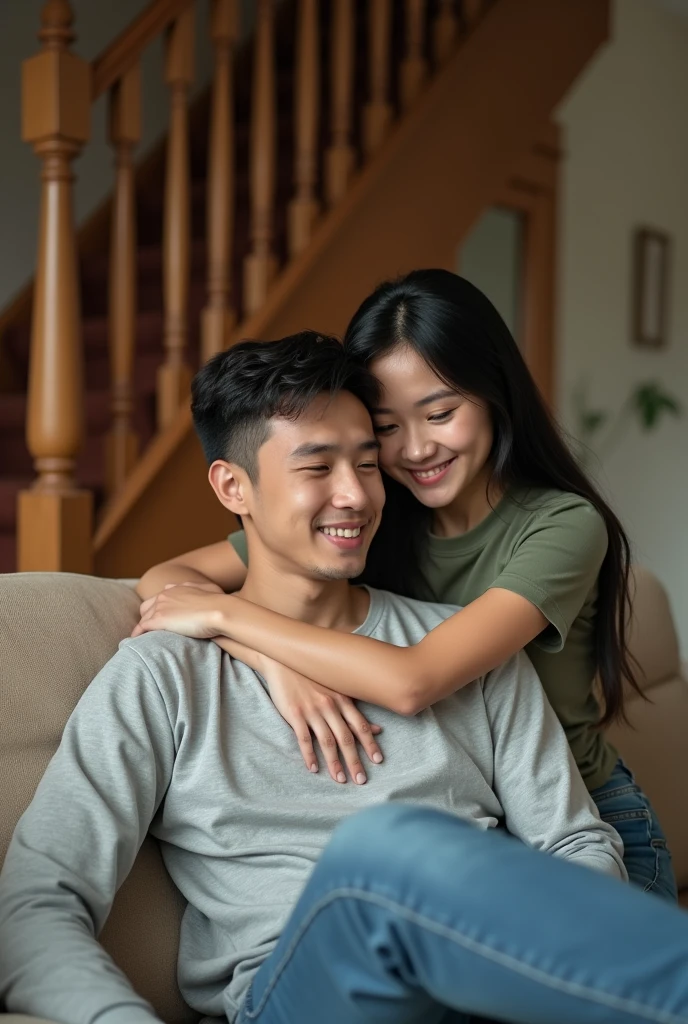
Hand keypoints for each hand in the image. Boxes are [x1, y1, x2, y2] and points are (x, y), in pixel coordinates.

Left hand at [132, 583, 226, 638]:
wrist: (218, 610)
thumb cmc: (219, 602)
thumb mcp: (212, 590)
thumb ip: (203, 589)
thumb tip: (205, 591)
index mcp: (177, 587)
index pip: (160, 596)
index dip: (158, 606)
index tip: (160, 615)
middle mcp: (165, 594)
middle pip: (147, 606)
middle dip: (147, 616)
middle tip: (149, 628)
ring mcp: (161, 606)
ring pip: (144, 617)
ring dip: (142, 626)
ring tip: (141, 637)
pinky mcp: (158, 619)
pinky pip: (142, 627)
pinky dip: (137, 633)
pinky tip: (136, 640)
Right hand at [212, 637, 383, 784]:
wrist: (284, 660)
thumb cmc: (312, 676)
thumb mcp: (336, 689)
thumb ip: (354, 710)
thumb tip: (377, 728)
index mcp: (342, 700)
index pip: (360, 725)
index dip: (370, 743)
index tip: (378, 760)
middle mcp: (330, 706)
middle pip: (346, 737)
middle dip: (355, 760)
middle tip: (361, 779)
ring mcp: (312, 710)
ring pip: (327, 741)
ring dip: (335, 762)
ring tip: (341, 779)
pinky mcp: (295, 714)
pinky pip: (304, 738)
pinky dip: (309, 755)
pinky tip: (313, 769)